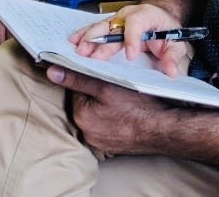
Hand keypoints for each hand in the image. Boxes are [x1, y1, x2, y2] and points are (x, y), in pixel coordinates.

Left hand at [43, 66, 174, 157]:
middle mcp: (87, 134)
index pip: (77, 91)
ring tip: (124, 103)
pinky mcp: (112, 148)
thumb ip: (77, 78)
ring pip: (96, 116)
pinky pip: (106, 128)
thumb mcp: (107, 85)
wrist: (167, 130)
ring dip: (105, 108)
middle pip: (85, 104)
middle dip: (96, 96)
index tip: (104, 78)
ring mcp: (100, 143)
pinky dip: (113, 120)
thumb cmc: (140, 106)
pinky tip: (126, 115)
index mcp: (81, 117)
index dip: (90, 80)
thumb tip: (51, 72)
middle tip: (117, 90)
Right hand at [71, 3, 191, 77]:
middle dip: (101, 42)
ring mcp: (116, 18)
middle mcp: (127, 14)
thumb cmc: (166, 31)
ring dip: (88, 39)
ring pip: (100, 27)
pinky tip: (74, 41)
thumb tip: (170, 71)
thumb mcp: (176, 43)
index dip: (132, 38)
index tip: (130, 55)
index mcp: (146, 15)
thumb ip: (172, 57)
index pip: (136, 23)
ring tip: (79, 51)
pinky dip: (83, 35)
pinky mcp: (109, 25)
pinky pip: (94, 28)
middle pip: (112, 26)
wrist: (159, 18)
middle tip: (93, 57)